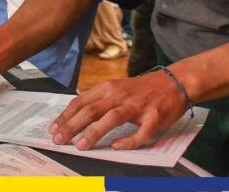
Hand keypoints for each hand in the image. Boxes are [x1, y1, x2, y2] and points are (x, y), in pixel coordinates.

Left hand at [50, 70, 189, 150]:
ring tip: (82, 145)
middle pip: (91, 110)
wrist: (174, 82)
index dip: (65, 116)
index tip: (54, 128)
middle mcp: (120, 95)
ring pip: (112, 118)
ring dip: (94, 132)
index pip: (80, 102)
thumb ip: (98, 100)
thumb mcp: (116, 88)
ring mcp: (137, 105)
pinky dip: (129, 139)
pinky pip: (141, 131)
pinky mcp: (154, 116)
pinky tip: (118, 146)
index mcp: (108, 88)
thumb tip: (75, 117)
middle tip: (60, 139)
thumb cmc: (142, 89)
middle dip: (72, 126)